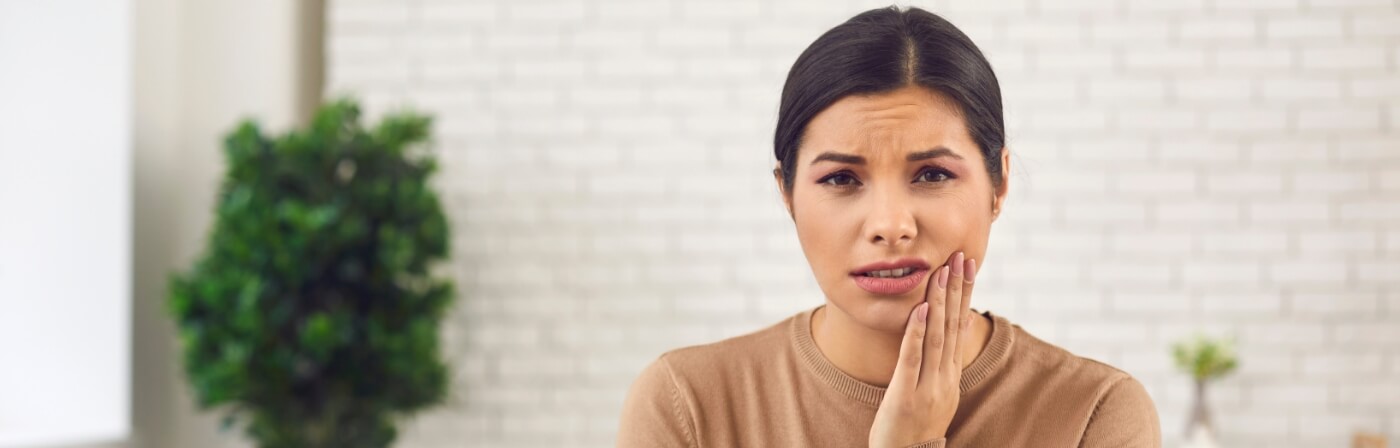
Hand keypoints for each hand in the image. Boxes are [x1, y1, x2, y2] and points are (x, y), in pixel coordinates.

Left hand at [868, 252, 977, 447]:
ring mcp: (927, 386)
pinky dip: (917, 332)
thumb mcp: (936, 392)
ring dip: (940, 302)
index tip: (968, 266)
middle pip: (953, 325)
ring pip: (936, 336)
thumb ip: (943, 362)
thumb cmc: (916, 427)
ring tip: (942, 272)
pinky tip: (921, 309)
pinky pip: (912, 359)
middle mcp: (945, 377)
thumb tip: (956, 327)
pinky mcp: (906, 395)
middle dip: (957, 289)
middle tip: (961, 256)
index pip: (960, 326)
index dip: (965, 294)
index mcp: (951, 374)